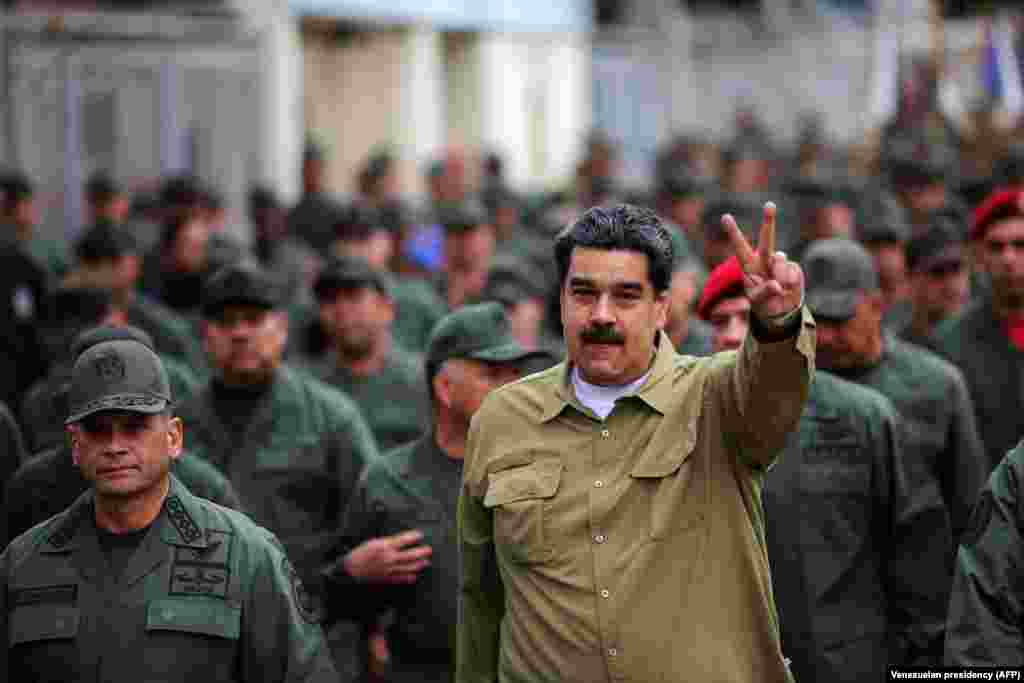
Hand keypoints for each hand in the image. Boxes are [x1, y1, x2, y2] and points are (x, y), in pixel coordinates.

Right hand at [343, 530, 432, 583]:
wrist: (351, 569)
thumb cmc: (361, 554)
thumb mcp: (374, 542)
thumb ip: (388, 541)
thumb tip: (401, 540)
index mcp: (385, 546)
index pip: (403, 540)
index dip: (413, 537)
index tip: (420, 535)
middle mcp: (389, 558)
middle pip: (410, 554)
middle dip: (421, 552)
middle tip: (428, 549)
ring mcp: (389, 569)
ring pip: (408, 567)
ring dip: (419, 564)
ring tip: (426, 562)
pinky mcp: (387, 578)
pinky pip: (401, 578)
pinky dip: (409, 577)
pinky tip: (415, 576)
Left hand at [722, 202, 803, 321]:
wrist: (781, 310)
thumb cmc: (763, 303)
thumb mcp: (758, 301)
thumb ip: (764, 293)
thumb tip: (777, 284)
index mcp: (749, 265)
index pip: (740, 247)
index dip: (733, 232)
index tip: (725, 216)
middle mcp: (764, 259)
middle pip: (767, 238)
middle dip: (769, 220)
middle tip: (769, 205)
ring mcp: (780, 261)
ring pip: (779, 258)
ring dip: (778, 273)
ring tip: (777, 288)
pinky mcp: (794, 267)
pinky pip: (792, 272)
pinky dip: (790, 284)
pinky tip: (787, 290)